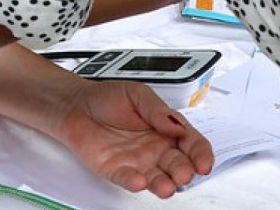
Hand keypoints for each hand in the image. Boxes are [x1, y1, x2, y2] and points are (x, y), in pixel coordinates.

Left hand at [50, 77, 213, 197]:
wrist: (75, 104)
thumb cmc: (107, 98)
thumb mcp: (136, 94)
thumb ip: (157, 110)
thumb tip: (177, 125)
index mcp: (166, 128)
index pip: (191, 144)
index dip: (201, 154)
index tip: (204, 163)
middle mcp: (156, 148)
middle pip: (178, 165)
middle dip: (183, 171)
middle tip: (183, 174)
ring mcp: (138, 162)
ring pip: (157, 178)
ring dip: (164, 184)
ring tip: (166, 186)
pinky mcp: (118, 170)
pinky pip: (129, 180)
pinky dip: (135, 183)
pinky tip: (139, 181)